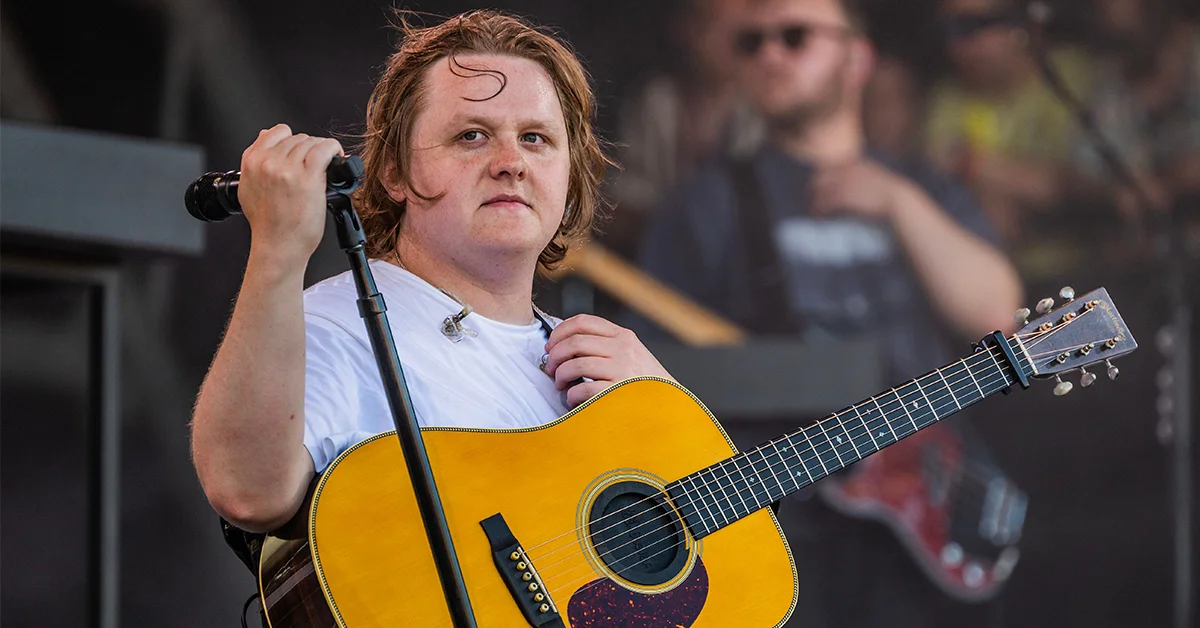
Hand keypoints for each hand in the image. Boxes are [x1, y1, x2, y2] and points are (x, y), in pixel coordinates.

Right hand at [238, 124, 343, 265]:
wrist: (278, 246)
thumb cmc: (268, 224)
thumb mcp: (250, 188)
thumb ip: (255, 161)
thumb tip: (264, 136)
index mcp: (252, 162)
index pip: (276, 132)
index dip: (292, 141)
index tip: (300, 153)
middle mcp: (268, 162)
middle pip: (297, 138)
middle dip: (309, 150)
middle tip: (315, 166)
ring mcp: (288, 168)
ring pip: (312, 142)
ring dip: (322, 152)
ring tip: (325, 166)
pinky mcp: (308, 177)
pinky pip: (325, 149)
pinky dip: (334, 150)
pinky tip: (336, 158)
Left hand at [544, 314, 674, 407]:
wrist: (670, 405)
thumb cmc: (645, 382)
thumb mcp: (631, 353)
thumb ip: (606, 344)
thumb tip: (566, 346)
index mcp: (623, 336)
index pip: (583, 322)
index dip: (560, 332)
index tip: (551, 345)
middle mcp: (622, 349)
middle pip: (575, 342)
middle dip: (555, 356)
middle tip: (551, 368)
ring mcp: (621, 369)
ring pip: (576, 365)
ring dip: (560, 376)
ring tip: (561, 384)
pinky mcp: (618, 392)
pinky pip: (583, 389)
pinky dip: (571, 395)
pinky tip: (572, 399)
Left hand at [811, 159, 910, 220]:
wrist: (899, 201)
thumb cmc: (891, 195)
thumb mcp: (877, 178)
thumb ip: (865, 176)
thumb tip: (856, 186)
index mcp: (856, 164)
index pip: (830, 166)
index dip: (822, 177)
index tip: (818, 187)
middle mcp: (847, 171)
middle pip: (820, 177)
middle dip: (813, 189)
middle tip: (811, 200)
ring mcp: (845, 182)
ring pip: (820, 191)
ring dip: (814, 202)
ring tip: (814, 212)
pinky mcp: (844, 197)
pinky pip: (824, 202)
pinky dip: (819, 210)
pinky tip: (818, 216)